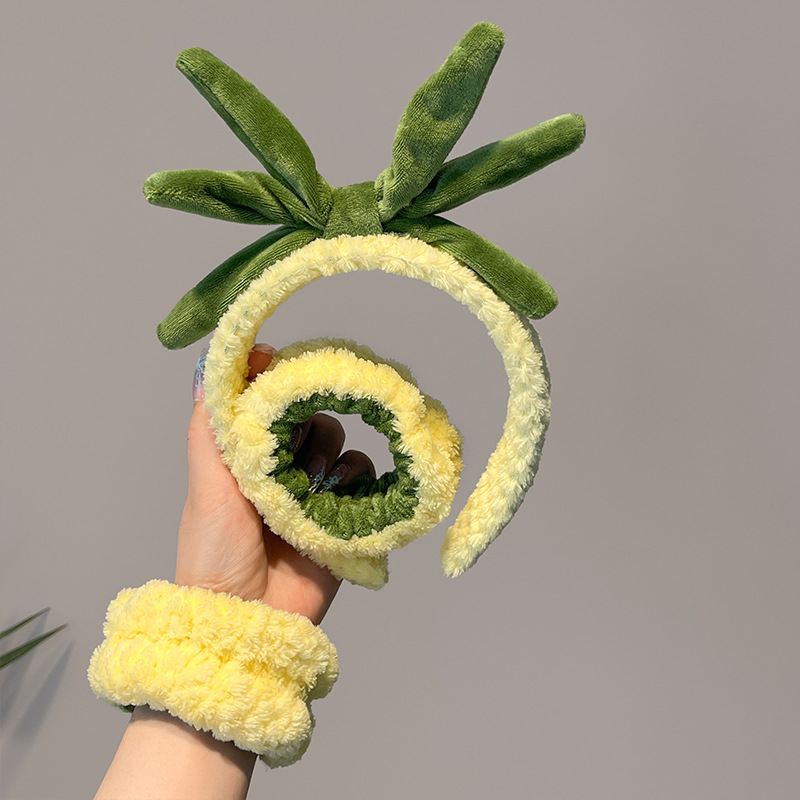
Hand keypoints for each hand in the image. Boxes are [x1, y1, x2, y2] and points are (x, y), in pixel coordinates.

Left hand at [174, 343, 374, 623]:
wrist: (249, 623)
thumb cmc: (215, 554)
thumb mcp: (206, 486)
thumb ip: (210, 429)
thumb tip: (208, 366)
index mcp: (244, 455)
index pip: (268, 399)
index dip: (278, 378)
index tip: (281, 363)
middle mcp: (281, 466)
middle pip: (310, 413)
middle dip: (307, 420)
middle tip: (292, 448)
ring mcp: (314, 490)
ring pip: (340, 440)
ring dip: (328, 455)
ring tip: (310, 488)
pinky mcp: (344, 514)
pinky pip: (363, 477)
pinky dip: (355, 482)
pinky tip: (336, 501)